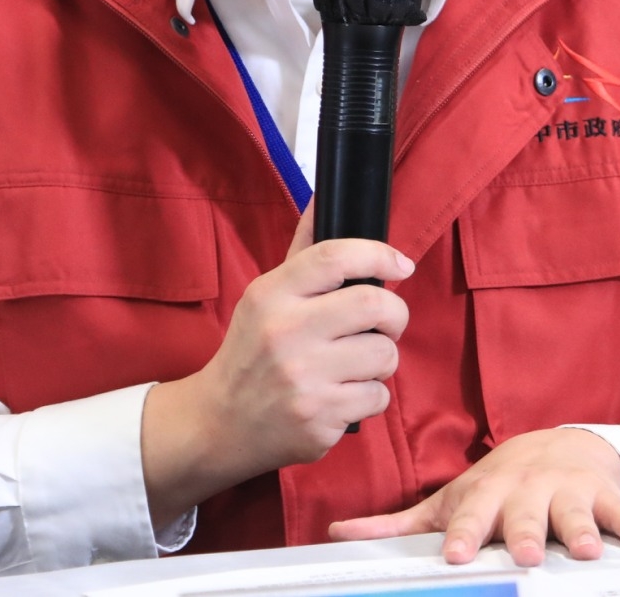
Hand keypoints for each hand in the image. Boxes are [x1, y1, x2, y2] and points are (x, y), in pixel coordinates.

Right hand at [142, 203, 413, 529]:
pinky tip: (344, 394)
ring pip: (384, 355)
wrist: (218, 422)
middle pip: (374, 304)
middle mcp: (285, 334)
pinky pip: (378, 396)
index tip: (402, 264)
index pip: (335, 257)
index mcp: (271, 295)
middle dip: (395, 313)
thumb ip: (302, 252)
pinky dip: (371, 395)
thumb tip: (323, 198)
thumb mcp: (265, 297)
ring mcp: (303, 379)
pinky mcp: (319, 420)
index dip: (378, 253)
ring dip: (383, 358)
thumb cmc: (251, 351)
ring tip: (357, 363)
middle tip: (387, 321)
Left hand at [330, 428, 619, 564]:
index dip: (464, 534)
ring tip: (584, 550)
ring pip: (572, 515)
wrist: (557, 446)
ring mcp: (565, 494)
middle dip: (523, 532)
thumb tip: (336, 534)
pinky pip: (619, 512)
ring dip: (579, 531)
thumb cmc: (496, 486)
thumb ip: (396, 523)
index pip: (471, 516)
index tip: (455, 554)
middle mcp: (524, 492)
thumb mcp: (449, 500)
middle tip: (523, 551)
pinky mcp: (601, 497)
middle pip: (523, 516)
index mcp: (485, 495)